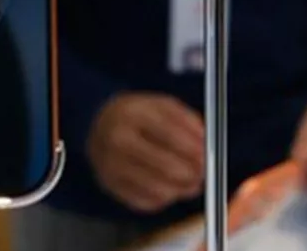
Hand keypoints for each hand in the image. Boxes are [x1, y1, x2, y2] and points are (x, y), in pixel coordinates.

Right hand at [87, 93, 204, 212]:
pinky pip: (144, 201)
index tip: (208, 156)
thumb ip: (186, 119)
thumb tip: (205, 140)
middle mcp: (118, 140)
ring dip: (182, 189)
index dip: (193, 148)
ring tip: (193, 184)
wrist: (98, 126)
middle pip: (164, 165)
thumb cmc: (138, 116)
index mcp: (133, 114)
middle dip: (191, 173)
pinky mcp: (110, 186)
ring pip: (156, 188)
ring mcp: (112, 166)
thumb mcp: (161, 105)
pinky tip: (172, 189)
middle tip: (204, 174)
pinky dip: (164, 198)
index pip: (169, 133)